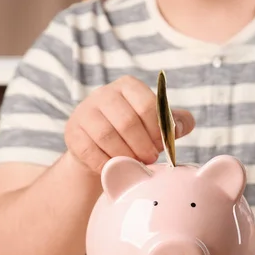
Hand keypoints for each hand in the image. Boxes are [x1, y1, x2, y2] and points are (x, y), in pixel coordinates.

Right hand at [64, 75, 195, 173]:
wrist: (99, 149)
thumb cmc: (133, 135)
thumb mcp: (155, 126)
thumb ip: (174, 123)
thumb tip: (181, 126)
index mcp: (128, 86)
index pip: (148, 105)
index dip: (158, 130)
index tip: (161, 146)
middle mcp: (104, 94)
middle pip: (127, 121)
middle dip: (143, 146)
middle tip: (149, 159)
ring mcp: (84, 112)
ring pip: (107, 136)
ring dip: (125, 155)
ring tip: (134, 164)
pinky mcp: (72, 133)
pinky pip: (90, 151)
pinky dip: (106, 164)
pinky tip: (115, 168)